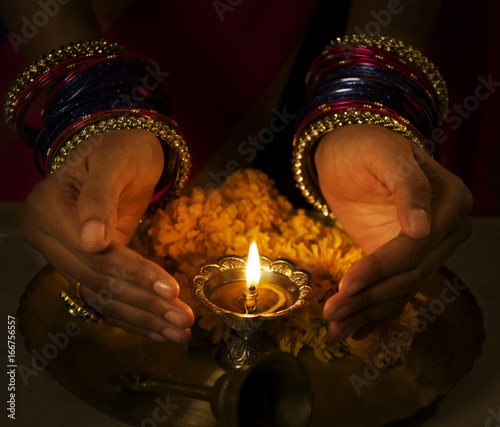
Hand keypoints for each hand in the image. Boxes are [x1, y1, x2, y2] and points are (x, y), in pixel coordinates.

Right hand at [22, 129, 193, 342]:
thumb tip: (91, 242)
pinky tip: (159, 328)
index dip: (133, 274)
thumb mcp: (114, 162)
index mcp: (49, 210)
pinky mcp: (89, 261)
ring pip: (103, 295)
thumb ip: (99, 199)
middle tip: (183, 321)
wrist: (121, 147)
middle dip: (144, 303)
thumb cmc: (121, 146)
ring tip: (179, 331)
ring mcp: (68, 252)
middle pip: (98, 281)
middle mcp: (51, 237)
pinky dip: (134, 314)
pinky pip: (107, 294)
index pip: (94, 255)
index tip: (171, 290)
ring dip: (143, 317)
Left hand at [316, 124, 471, 341]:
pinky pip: (392, 288)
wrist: (350, 153)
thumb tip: (423, 229)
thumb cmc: (365, 145)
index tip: (348, 284)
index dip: (381, 268)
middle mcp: (445, 229)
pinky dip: (372, 312)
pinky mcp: (402, 257)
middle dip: (368, 297)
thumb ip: (408, 186)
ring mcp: (426, 247)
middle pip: (408, 274)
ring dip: (366, 312)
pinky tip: (352, 332)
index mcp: (449, 201)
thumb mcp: (384, 155)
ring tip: (335, 330)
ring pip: (400, 288)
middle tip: (332, 313)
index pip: (415, 246)